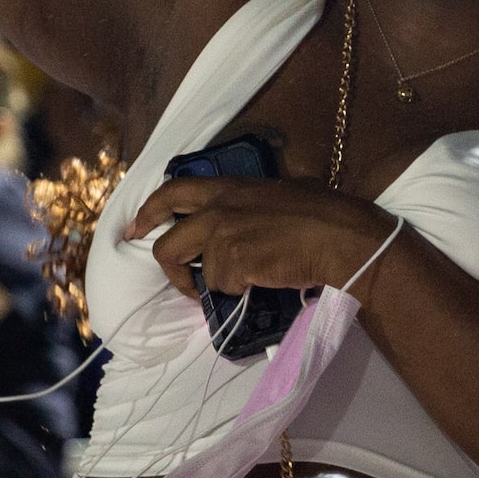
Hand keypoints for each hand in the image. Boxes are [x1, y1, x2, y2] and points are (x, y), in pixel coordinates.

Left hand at [125, 173, 393, 300]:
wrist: (341, 238)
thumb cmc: (325, 212)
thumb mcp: (283, 191)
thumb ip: (255, 201)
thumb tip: (254, 214)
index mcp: (228, 187)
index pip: (172, 190)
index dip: (149, 211)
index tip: (136, 229)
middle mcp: (218, 208)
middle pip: (167, 243)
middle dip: (169, 267)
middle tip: (177, 279)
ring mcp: (223, 237)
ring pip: (200, 272)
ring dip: (217, 283)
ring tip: (243, 284)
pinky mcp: (233, 263)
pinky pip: (223, 287)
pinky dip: (240, 290)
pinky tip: (263, 281)